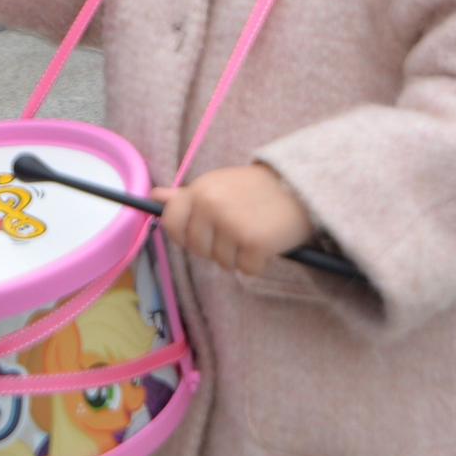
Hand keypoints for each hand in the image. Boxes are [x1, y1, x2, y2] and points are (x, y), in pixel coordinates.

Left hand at [153, 164, 314, 277]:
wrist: (300, 189)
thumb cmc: (255, 190)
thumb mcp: (218, 184)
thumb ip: (186, 196)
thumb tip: (155, 196)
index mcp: (200, 190)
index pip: (172, 224)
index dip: (184, 236)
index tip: (202, 235)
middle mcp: (211, 206)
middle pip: (197, 249)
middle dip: (216, 248)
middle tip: (237, 231)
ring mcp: (232, 225)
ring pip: (222, 262)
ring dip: (239, 256)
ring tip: (254, 233)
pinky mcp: (254, 243)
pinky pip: (246, 270)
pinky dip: (258, 264)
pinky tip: (268, 244)